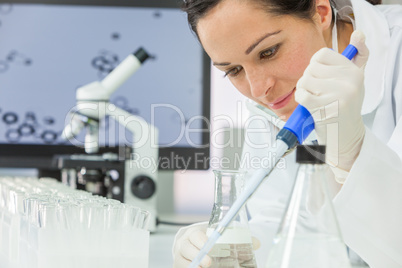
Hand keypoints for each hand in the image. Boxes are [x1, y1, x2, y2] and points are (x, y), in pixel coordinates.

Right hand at [172, 223, 260, 266]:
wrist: (190, 244)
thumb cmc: (206, 239)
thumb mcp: (218, 236)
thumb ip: (236, 238)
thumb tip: (257, 243)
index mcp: (193, 234)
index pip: (194, 235)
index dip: (202, 241)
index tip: (211, 247)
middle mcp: (183, 245)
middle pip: (186, 250)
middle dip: (198, 257)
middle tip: (209, 263)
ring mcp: (179, 257)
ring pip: (182, 263)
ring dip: (193, 266)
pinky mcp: (179, 266)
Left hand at [295, 30, 368, 182]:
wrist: (346, 136)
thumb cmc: (345, 106)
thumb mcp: (354, 80)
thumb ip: (357, 57)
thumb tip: (359, 34)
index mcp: (354, 71)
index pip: (321, 54)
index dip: (315, 66)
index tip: (322, 78)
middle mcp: (349, 81)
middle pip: (310, 68)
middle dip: (308, 80)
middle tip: (317, 93)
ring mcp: (338, 94)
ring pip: (304, 80)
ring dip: (303, 90)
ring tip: (314, 100)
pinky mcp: (326, 108)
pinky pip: (302, 94)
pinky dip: (300, 100)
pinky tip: (309, 105)